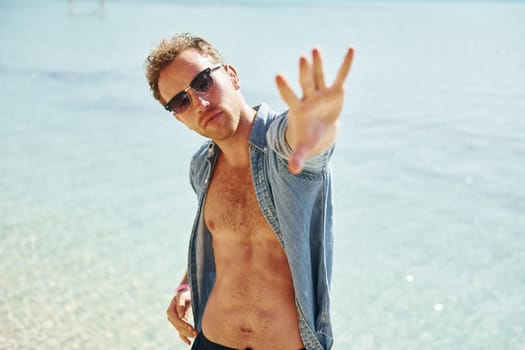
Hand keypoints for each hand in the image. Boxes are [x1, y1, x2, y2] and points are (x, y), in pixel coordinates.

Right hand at [166, 290, 196, 344]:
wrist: (185, 294)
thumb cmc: (184, 294)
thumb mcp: (182, 296)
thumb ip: (180, 305)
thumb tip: (181, 316)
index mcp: (170, 311)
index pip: (177, 320)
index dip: (183, 325)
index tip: (191, 327)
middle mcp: (171, 317)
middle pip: (178, 327)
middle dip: (187, 331)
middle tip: (196, 333)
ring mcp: (174, 322)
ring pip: (180, 330)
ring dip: (188, 334)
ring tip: (196, 335)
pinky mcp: (179, 324)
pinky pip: (180, 332)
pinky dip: (184, 338)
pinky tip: (189, 343)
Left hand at [276, 47, 353, 173]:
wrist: (318, 130)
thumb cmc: (308, 136)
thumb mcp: (303, 147)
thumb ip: (297, 156)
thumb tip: (293, 170)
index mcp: (298, 109)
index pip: (289, 96)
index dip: (284, 88)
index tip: (278, 76)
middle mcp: (308, 97)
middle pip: (305, 83)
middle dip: (304, 72)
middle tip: (302, 58)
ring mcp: (321, 93)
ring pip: (319, 75)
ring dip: (318, 63)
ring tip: (315, 49)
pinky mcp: (335, 91)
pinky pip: (341, 76)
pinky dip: (346, 64)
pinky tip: (352, 49)